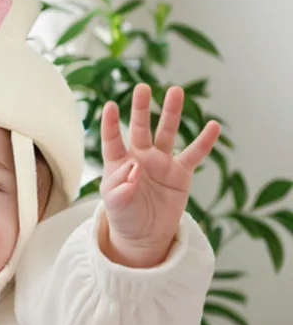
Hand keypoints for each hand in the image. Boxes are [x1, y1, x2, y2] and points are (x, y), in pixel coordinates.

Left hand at [99, 83, 220, 267]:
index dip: (110, 124)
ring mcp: (161, 162)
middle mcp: (139, 157)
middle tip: (142, 88)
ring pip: (166, 133)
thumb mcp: (115, 205)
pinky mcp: (180, 173)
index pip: (112, 140)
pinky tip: (213, 126)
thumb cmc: (124, 217)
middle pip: (140, 128)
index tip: (110, 106)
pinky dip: (203, 141)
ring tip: (175, 91)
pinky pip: (193, 154)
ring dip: (171, 114)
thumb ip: (119, 187)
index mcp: (118, 163)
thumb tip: (134, 168)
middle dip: (141, 108)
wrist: (144, 236)